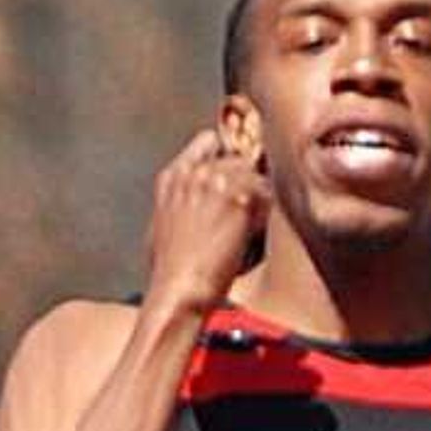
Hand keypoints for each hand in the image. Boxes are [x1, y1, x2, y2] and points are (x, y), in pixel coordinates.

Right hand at [139, 129, 268, 323]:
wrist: (178, 290)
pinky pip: (270, 196)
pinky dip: (267, 216)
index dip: (225, 156)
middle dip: (247, 182)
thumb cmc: (169, 272)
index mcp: (172, 177)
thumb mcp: (160, 228)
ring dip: (261, 200)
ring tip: (251, 230)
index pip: (208, 141)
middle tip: (249, 212)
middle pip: (239, 158)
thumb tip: (192, 206)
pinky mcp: (240, 197)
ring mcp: (217, 181)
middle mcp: (194, 172)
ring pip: (258, 176)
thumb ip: (179, 204)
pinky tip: (255, 238)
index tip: (234, 176)